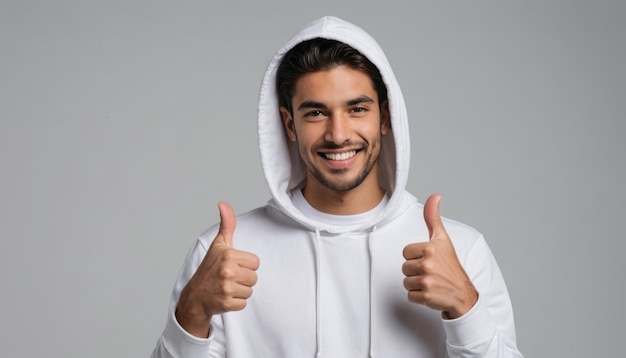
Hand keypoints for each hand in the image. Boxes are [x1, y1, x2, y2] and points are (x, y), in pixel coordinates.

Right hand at [175, 202, 259, 336]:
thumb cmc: (209, 269)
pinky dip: (236, 303)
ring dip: (240, 291)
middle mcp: (227, 271)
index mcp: (228, 255)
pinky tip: (225, 297)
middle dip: (243, 279)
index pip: (255, 262)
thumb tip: (223, 203)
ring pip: (250, 290)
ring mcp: (226, 288)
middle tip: (229, 278)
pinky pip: (244, 303)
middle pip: (254, 277)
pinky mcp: (226, 303)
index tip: (233, 266)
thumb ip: (227, 224)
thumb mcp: (218, 245)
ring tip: (226, 287)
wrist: (195, 296)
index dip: (245, 265)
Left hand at [402, 194, 477, 318]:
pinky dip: (418, 297)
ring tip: (431, 282)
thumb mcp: (443, 240)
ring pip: (406, 281)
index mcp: (430, 248)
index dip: (416, 257)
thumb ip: (433, 218)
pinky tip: (431, 293)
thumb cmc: (451, 266)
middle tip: (431, 273)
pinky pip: (410, 295)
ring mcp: (427, 280)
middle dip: (415, 271)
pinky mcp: (426, 296)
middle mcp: (428, 263)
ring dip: (416, 284)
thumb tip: (435, 196)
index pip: (405, 252)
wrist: (463, 294)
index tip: (430, 260)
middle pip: (404, 267)